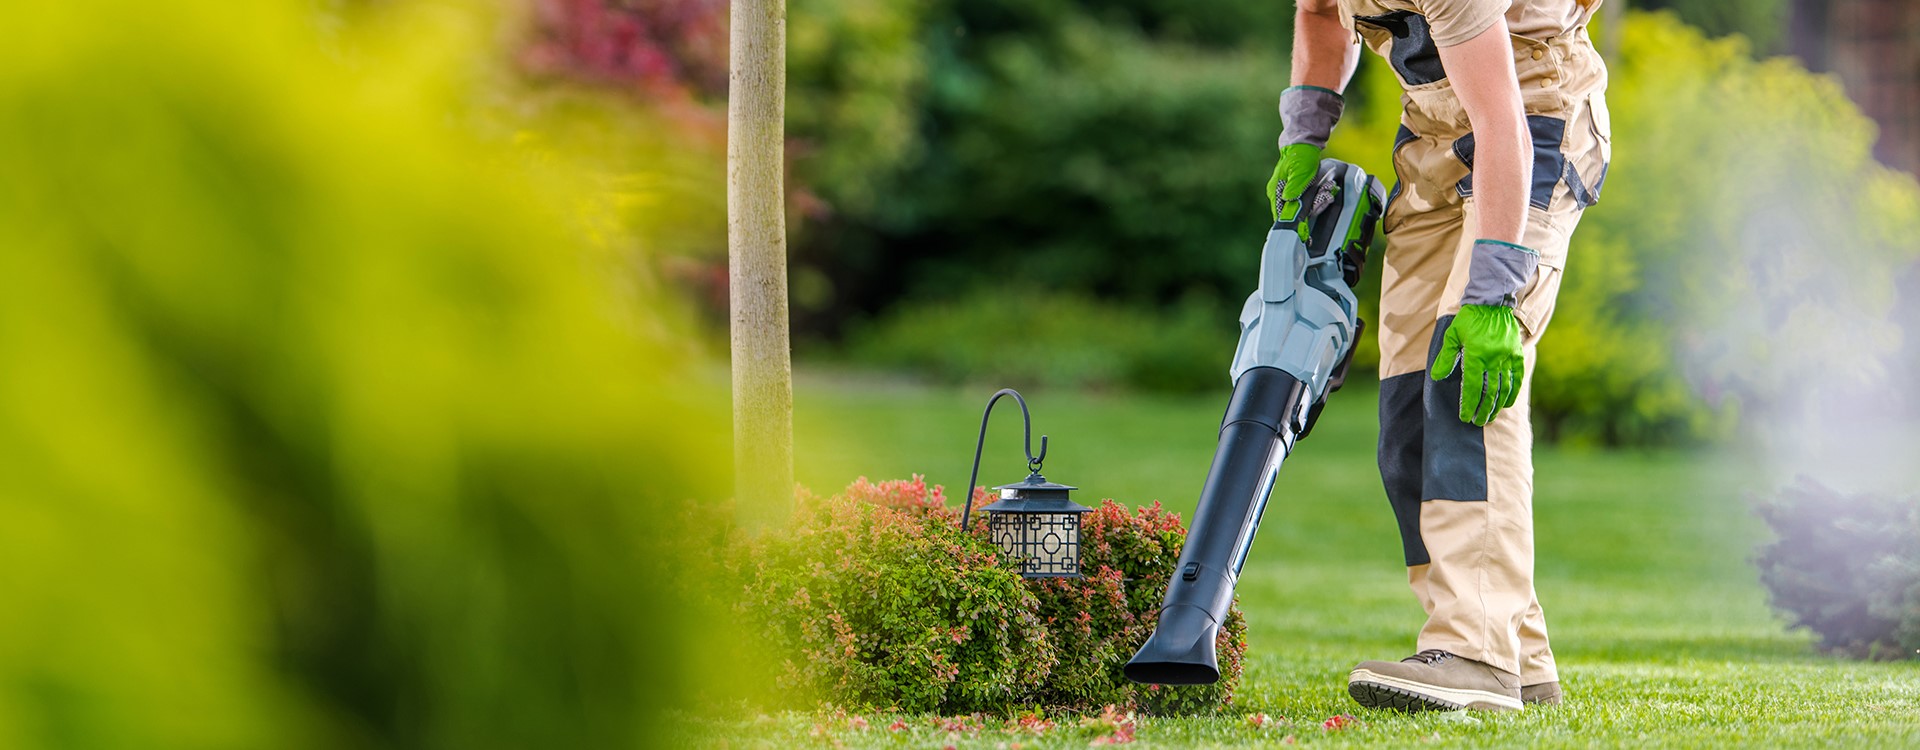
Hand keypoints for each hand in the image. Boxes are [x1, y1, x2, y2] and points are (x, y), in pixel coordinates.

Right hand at [1266, 143, 1322, 222]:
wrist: (1303, 144)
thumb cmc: (1300, 155)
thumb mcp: (1299, 171)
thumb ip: (1293, 187)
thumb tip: (1287, 200)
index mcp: (1275, 191)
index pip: (1281, 214)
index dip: (1295, 218)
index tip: (1310, 217)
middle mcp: (1279, 194)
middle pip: (1295, 211)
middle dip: (1313, 207)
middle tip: (1326, 197)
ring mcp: (1287, 192)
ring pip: (1303, 206)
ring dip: (1318, 201)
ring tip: (1328, 191)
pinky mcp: (1295, 190)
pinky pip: (1307, 200)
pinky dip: (1317, 197)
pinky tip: (1325, 191)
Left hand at [1429, 304, 1523, 424]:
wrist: (1493, 302)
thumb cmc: (1468, 319)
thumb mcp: (1452, 335)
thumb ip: (1445, 358)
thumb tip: (1437, 377)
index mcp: (1476, 355)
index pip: (1472, 387)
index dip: (1468, 404)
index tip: (1465, 417)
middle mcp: (1493, 359)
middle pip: (1489, 392)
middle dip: (1483, 410)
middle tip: (1477, 422)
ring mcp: (1508, 357)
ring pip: (1504, 387)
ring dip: (1497, 405)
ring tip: (1491, 417)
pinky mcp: (1517, 353)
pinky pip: (1517, 377)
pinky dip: (1513, 392)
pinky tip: (1507, 402)